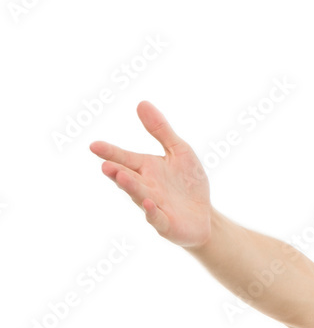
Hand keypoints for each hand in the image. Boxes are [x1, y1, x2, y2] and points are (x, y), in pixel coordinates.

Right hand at [90, 101, 211, 247]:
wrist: (205, 215)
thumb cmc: (188, 183)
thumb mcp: (180, 151)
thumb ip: (161, 130)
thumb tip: (141, 103)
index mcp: (145, 169)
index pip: (124, 158)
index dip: (110, 152)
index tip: (94, 146)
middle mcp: (145, 187)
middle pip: (128, 178)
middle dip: (117, 172)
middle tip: (105, 165)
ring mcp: (153, 207)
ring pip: (140, 197)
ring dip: (131, 188)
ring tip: (121, 177)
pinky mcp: (165, 224)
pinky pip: (157, 218)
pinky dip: (152, 212)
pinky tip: (149, 204)